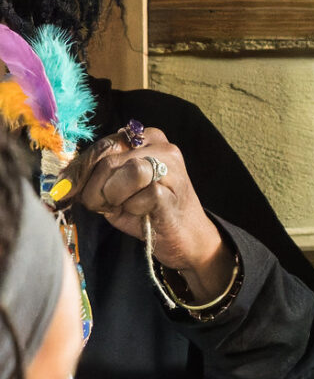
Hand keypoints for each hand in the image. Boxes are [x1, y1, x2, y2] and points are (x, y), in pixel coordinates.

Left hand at [69, 125, 230, 298]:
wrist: (186, 239)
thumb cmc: (148, 212)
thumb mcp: (117, 188)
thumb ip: (97, 175)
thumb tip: (62, 181)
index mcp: (145, 139)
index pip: (102, 146)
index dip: (79, 169)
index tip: (63, 189)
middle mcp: (161, 146)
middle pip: (109, 158)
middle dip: (95, 186)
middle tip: (101, 205)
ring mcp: (172, 167)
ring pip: (126, 171)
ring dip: (114, 196)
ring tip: (123, 207)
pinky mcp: (175, 190)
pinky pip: (141, 195)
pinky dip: (134, 209)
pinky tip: (145, 214)